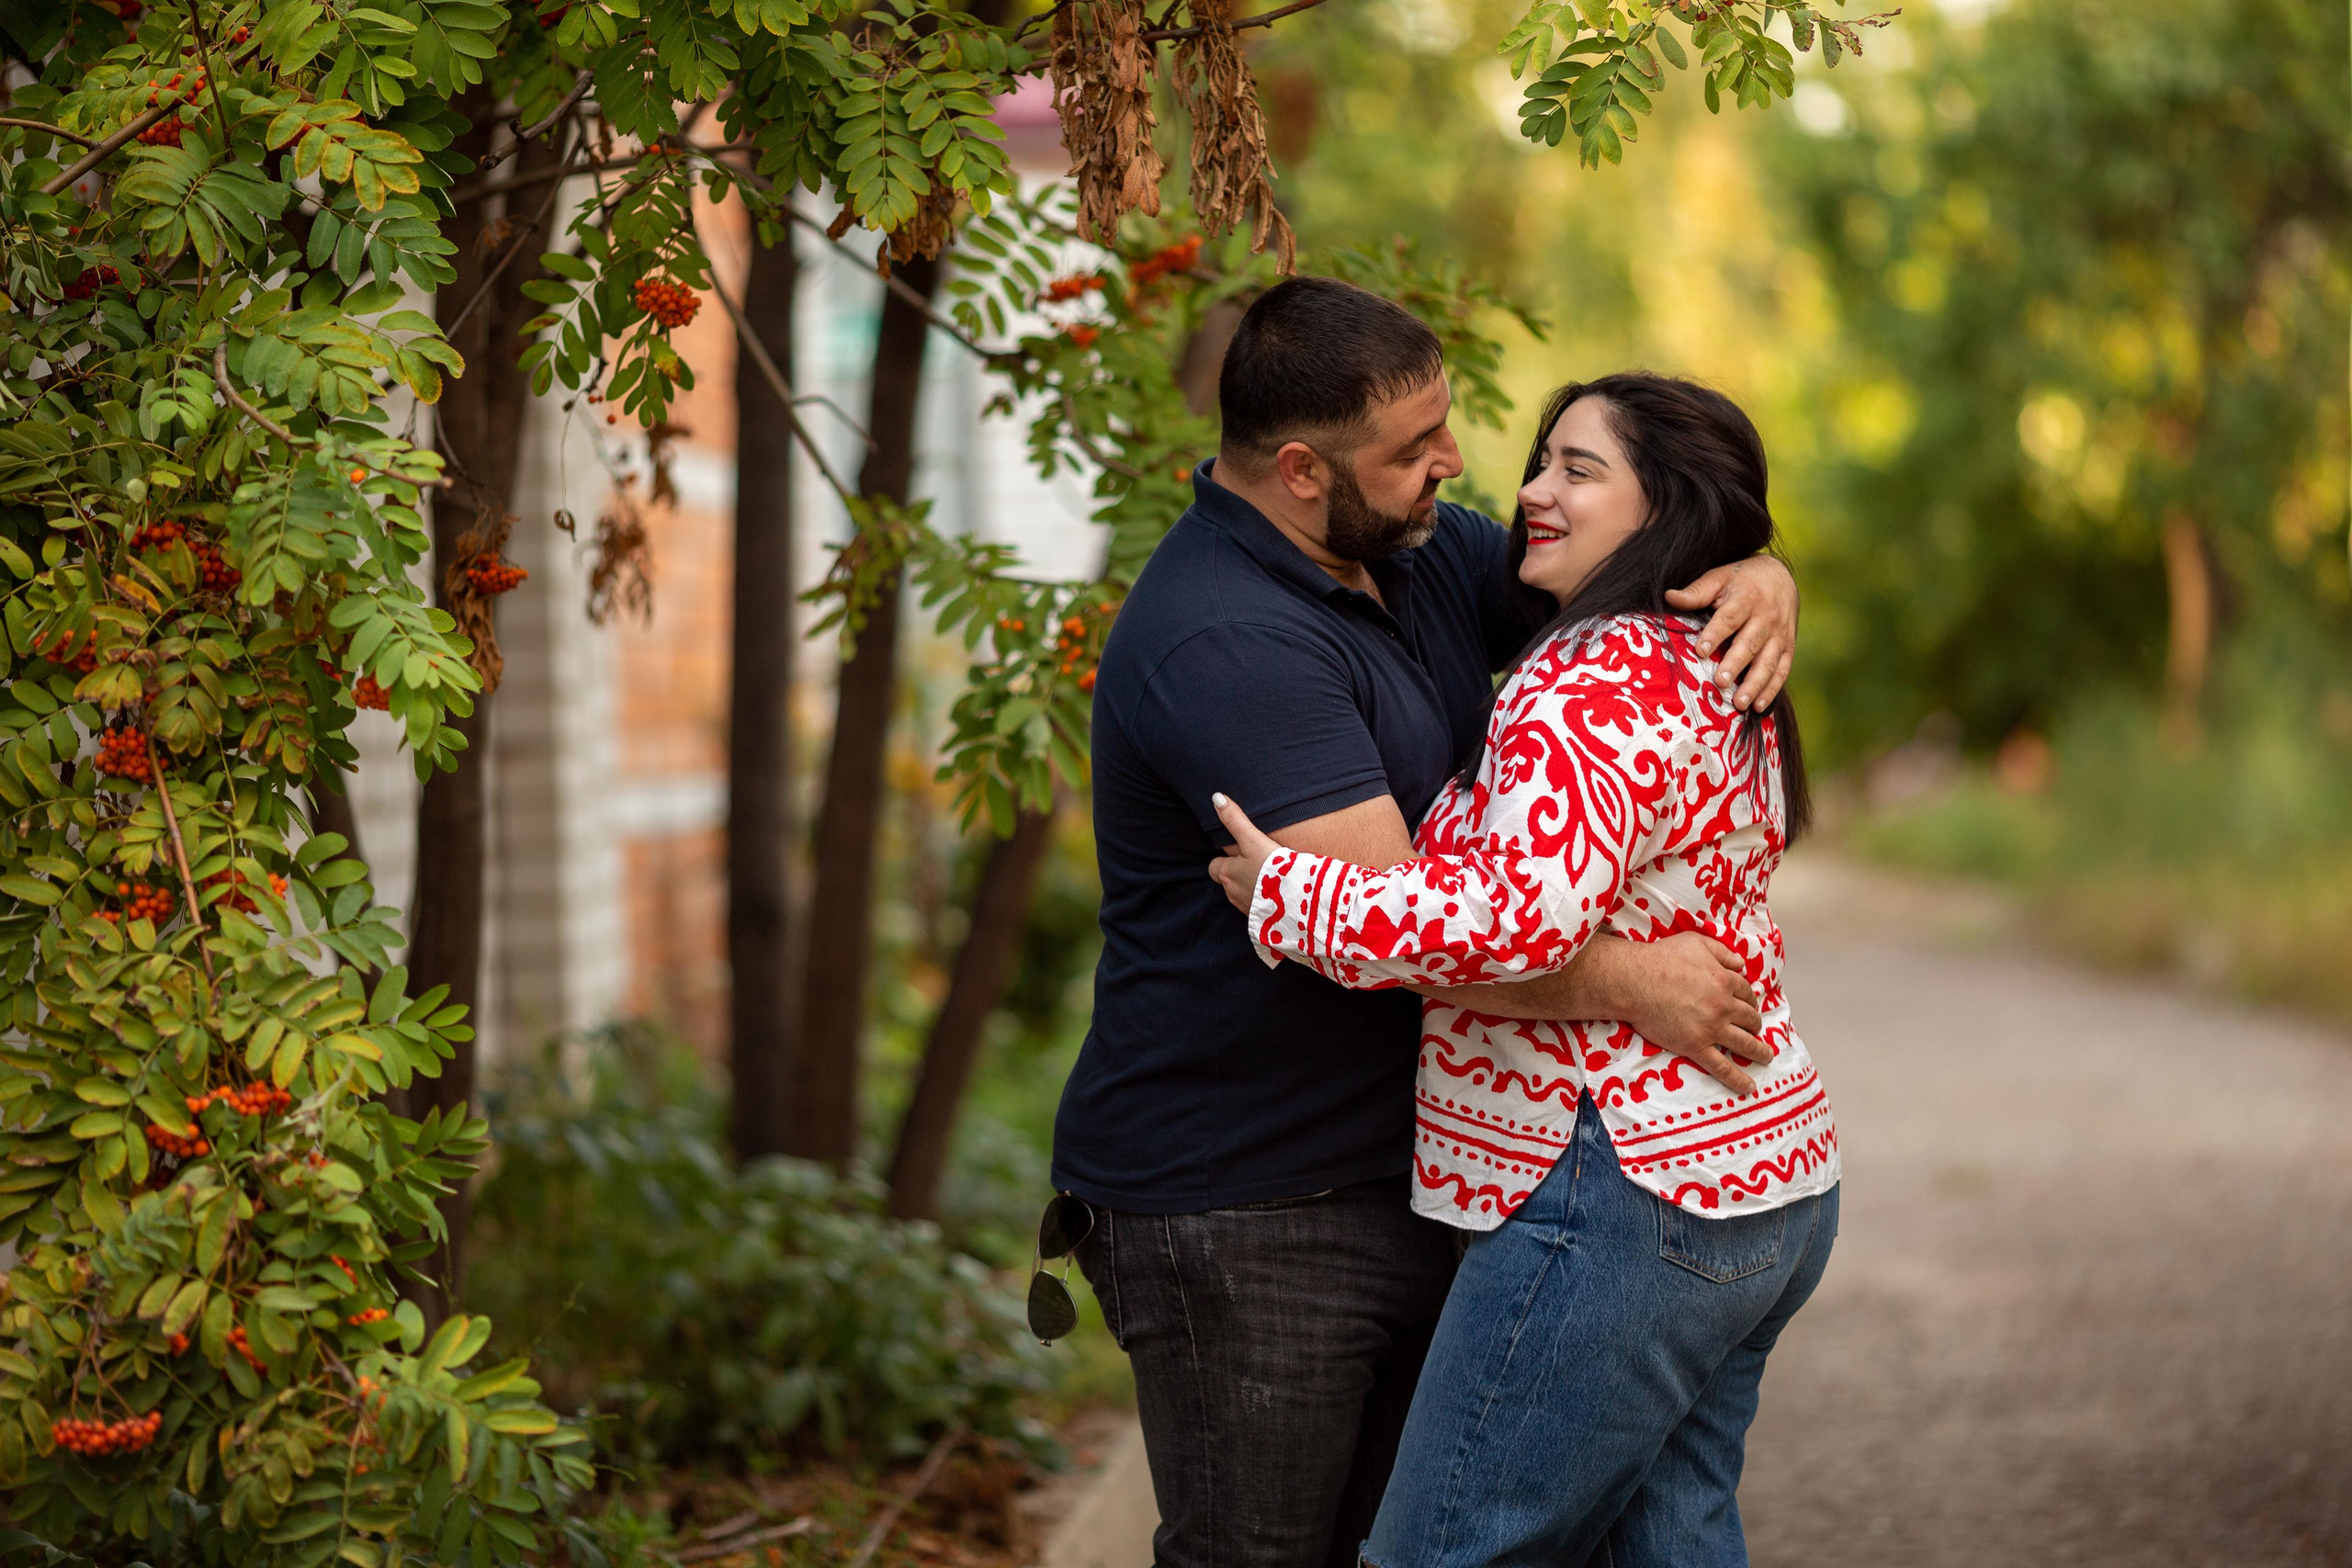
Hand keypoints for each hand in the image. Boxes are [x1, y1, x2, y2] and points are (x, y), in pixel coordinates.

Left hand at [1206, 793, 1278, 913]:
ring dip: (1252, 887)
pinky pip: (1259, 907)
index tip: (1238, 852)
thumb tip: (1216, 797)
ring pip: (1243, 894)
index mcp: (1228, 874)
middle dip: (1238, 875)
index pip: (1215, 866)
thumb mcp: (1253, 840)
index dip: (1225, 859)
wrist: (1297, 902)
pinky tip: (1279, 894)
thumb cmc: (1273, 869)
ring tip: (1270, 878)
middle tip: (1256, 863)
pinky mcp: (1263, 919)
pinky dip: (1265, 900)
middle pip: (1229, 882)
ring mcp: (1247, 908)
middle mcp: (1233, 893)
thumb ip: (1235, 820)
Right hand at [1613, 932, 1772, 1096]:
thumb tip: (1741, 963)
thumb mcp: (1696, 942)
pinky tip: (1749, 1087)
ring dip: (1758, 1051)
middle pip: (1750, 1019)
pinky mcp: (1695, 1046)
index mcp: (1726, 981)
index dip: (1750, 1000)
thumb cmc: (1662, 958)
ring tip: (1766, 1057)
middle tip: (1755, 1029)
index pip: (1747, 994)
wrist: (1635, 981)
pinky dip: (1738, 1079)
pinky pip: (1722, 1067)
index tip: (1748, 1006)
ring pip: (1744, 1044)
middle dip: (1755, 1025)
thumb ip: (1722, 952)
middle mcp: (1724, 1007)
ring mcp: (1711, 1029)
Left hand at [1664, 555, 1796, 711]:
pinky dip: (1772, 689)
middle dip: (1736, 664)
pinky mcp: (1788, 647)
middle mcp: (1767, 617)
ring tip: (1739, 703)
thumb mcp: (1719, 578)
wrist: (1780, 576)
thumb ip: (1696, 592)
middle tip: (1719, 682)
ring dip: (1755, 684)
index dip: (1715, 634)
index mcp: (1747, 598)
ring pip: (1768, 661)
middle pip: (1751, 643)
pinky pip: (1782, 670)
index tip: (1701, 651)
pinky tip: (1758, 706)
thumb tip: (1669, 596)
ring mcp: (1780, 634)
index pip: (1730, 618)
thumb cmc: (1741, 579)